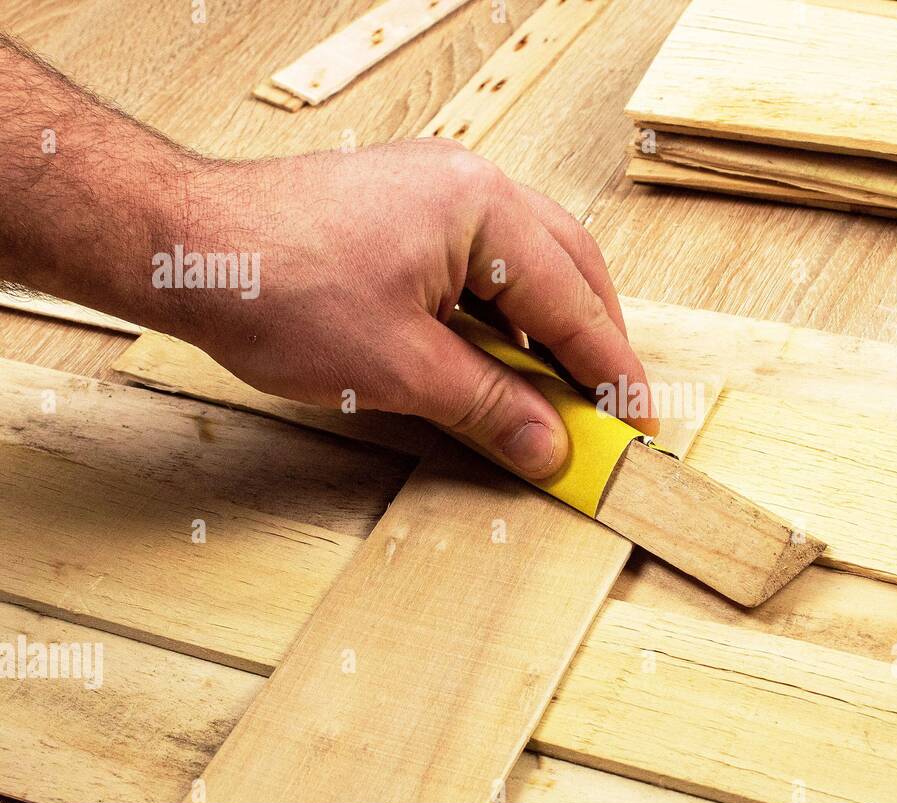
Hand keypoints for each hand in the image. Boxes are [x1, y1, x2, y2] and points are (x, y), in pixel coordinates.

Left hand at [171, 138, 656, 477]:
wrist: (180, 247)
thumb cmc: (273, 285)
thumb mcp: (398, 368)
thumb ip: (489, 406)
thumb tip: (549, 444)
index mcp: (482, 208)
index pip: (573, 302)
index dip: (610, 370)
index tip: (636, 419)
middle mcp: (469, 185)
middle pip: (568, 269)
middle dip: (592, 342)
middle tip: (609, 408)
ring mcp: (436, 191)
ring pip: (528, 263)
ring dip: (549, 329)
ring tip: (557, 392)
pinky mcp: (406, 210)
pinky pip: (482, 261)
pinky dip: (503, 313)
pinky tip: (498, 357)